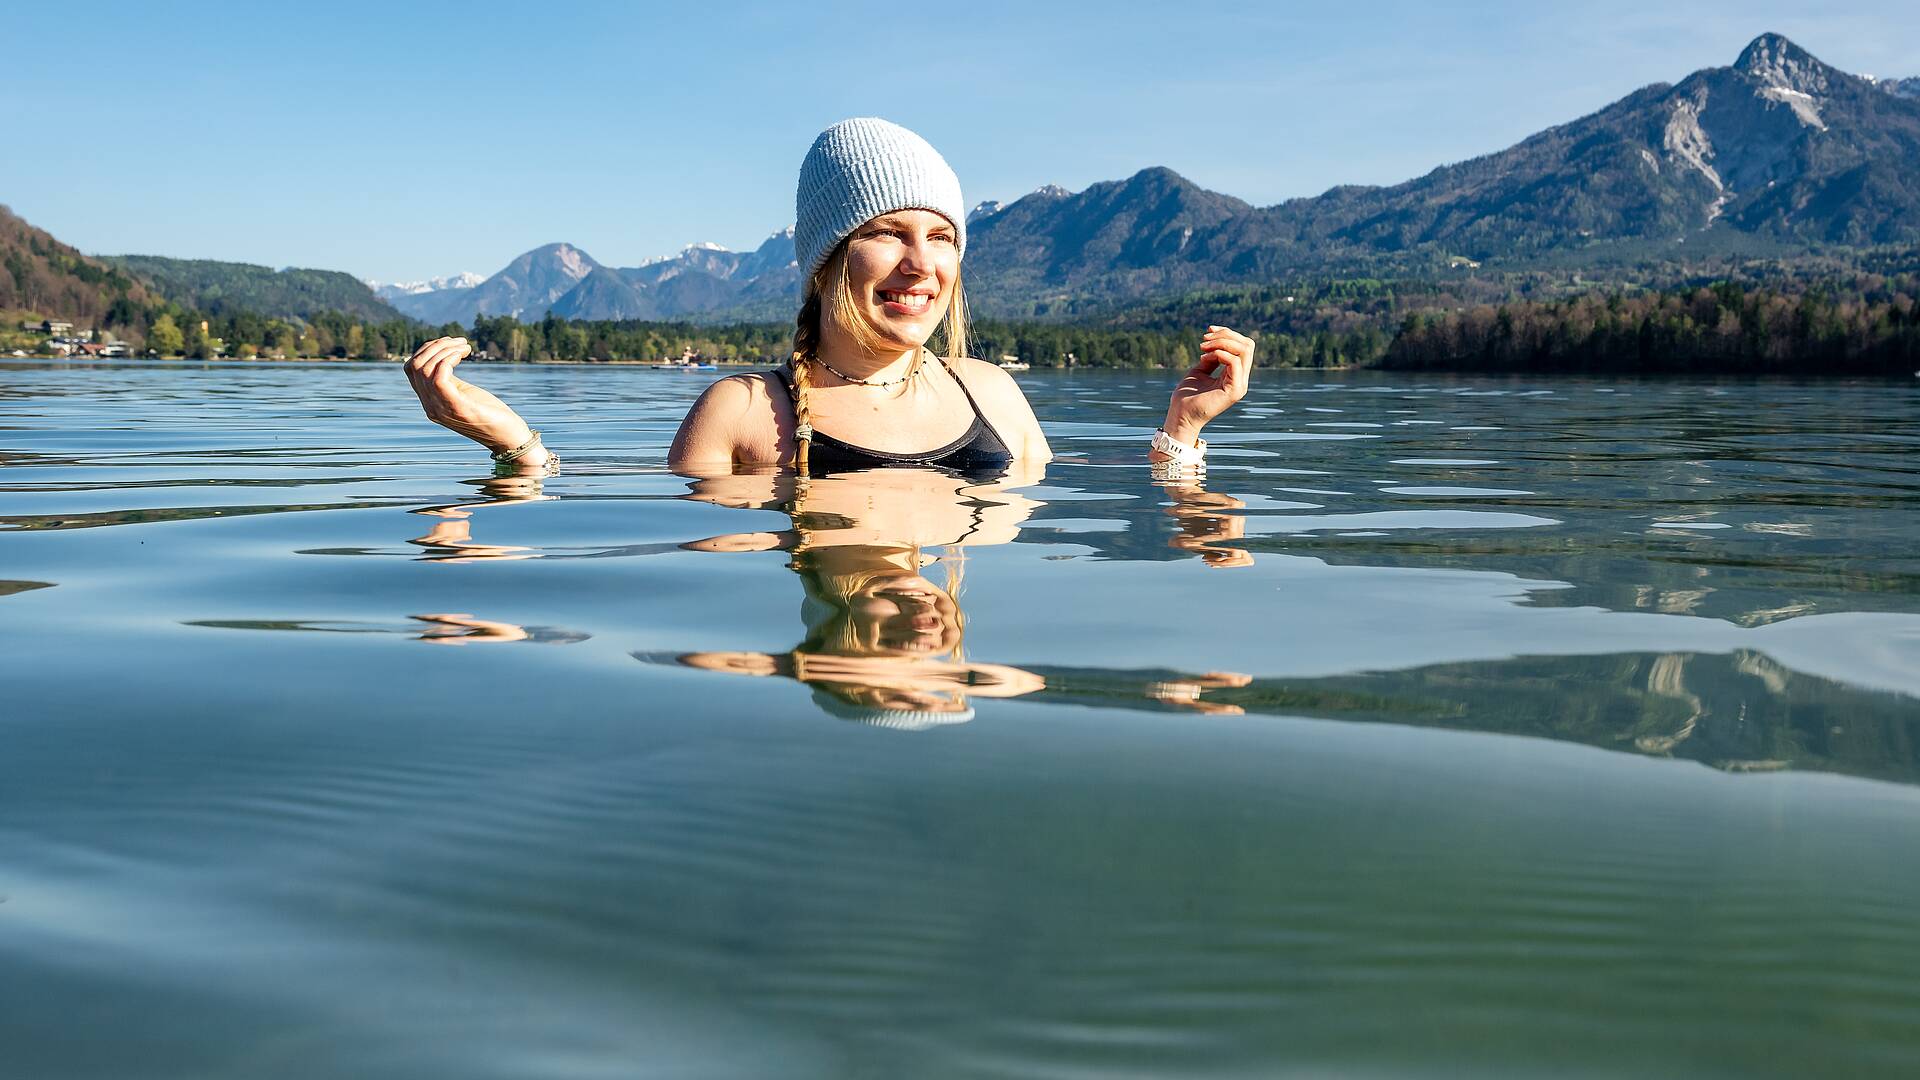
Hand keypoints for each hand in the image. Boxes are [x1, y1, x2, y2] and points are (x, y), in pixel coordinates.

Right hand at [403, 337, 534, 455]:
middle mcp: (430, 406)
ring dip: (445, 349)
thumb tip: (443, 355)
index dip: (427, 349)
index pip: (411, 368)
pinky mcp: (457, 407)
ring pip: (425, 368)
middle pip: (416, 365)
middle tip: (460, 342)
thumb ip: (448, 379)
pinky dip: (449, 359)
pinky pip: (440, 377)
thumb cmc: (489, 413)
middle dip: (436, 346)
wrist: (507, 438)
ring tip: (465, 346)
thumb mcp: (463, 392)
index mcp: (430, 401)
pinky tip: (464, 354)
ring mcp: (441, 408)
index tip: (450, 343)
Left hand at [1163, 325, 1254, 443]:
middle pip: (1247, 345)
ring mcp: (1240, 385)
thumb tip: (1218, 342)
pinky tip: (1204, 358)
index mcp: (1235, 374)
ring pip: (1244, 351)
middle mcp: (1241, 379)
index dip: (1228, 333)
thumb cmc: (1187, 395)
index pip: (1244, 346)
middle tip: (1204, 339)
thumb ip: (1212, 357)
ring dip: (1221, 343)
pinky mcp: (1234, 391)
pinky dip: (1219, 354)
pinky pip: (1235, 363)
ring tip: (1203, 348)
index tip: (1208, 331)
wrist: (1181, 416)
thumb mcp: (1201, 370)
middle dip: (1226, 335)